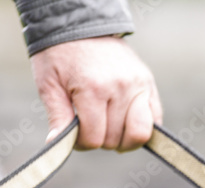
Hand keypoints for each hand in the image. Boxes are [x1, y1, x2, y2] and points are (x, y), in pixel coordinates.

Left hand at [30, 36, 162, 151]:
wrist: (81, 25)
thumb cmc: (60, 54)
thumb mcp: (49, 83)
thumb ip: (57, 116)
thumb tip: (56, 144)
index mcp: (93, 89)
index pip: (94, 138)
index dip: (82, 143)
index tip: (74, 134)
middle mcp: (120, 88)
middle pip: (115, 139)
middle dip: (100, 139)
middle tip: (90, 126)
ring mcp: (138, 86)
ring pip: (139, 134)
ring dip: (123, 139)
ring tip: (110, 129)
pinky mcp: (148, 84)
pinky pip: (155, 120)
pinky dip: (142, 129)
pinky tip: (126, 124)